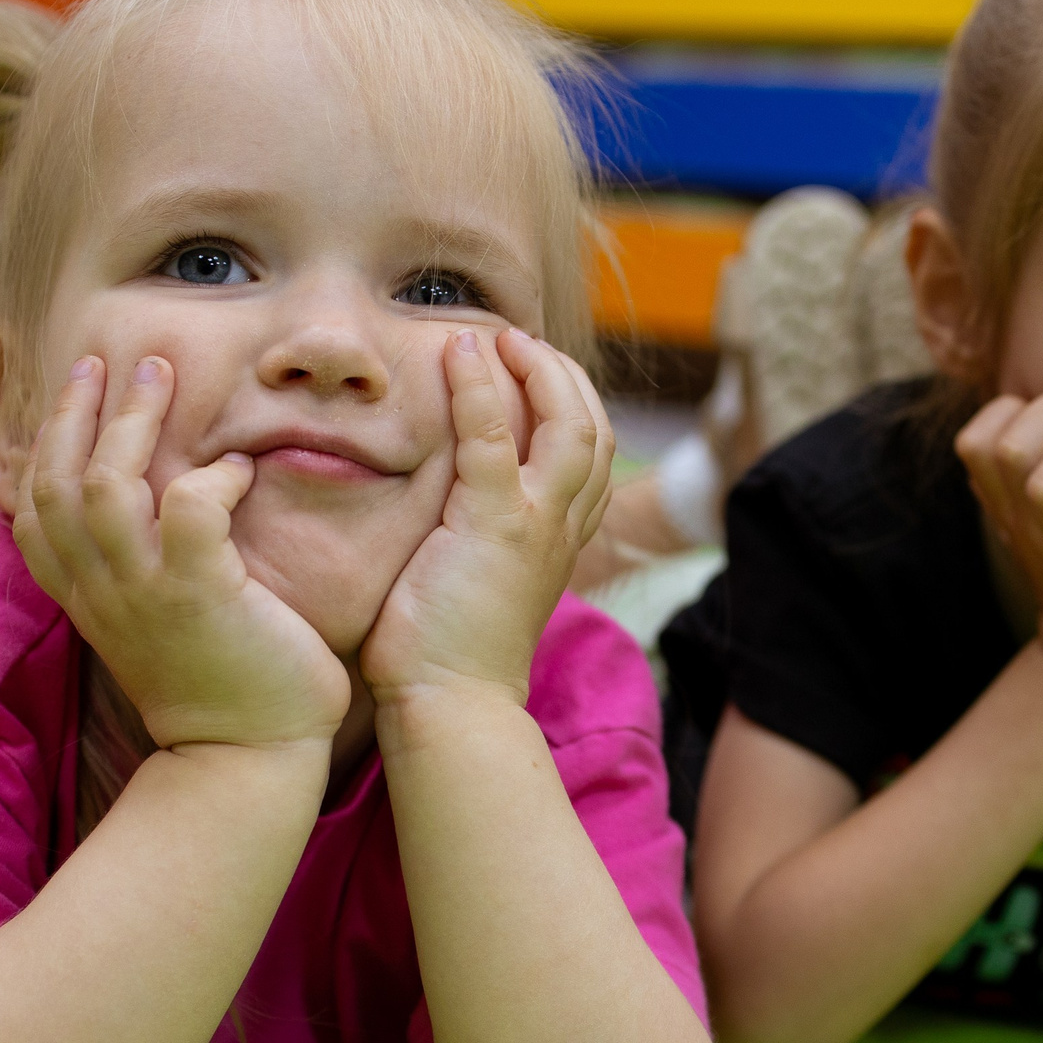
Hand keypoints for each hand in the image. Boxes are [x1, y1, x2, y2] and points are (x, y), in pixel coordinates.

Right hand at [12, 355, 350, 751]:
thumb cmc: (217, 683)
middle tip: (107, 359)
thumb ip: (140, 565)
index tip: (62, 389)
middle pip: (56, 482)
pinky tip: (238, 470)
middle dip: (76, 411)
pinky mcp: (198, 596)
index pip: (30, 508)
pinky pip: (191, 511)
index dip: (35, 442)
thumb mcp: (154, 620)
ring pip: (107, 486)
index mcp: (83, 595)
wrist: (246, 759)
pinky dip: (212, 479)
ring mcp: (144, 593)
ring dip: (130, 422)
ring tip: (157, 374)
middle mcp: (99, 590)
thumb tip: (157, 504)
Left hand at [362, 328, 612, 707]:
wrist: (450, 704)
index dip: (574, 404)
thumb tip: (449, 511)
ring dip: (537, 368)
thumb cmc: (447, 654)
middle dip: (564, 374)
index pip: (593, 457)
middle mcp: (562, 527)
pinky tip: (457, 352)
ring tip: (499, 338)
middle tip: (520, 343)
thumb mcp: (480, 583)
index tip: (536, 374)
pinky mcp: (493, 524)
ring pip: (569, 421)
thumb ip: (482, 539)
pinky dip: (480, 385)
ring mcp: (535, 523)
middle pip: (596, 428)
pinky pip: (493, 436)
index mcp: (561, 541)